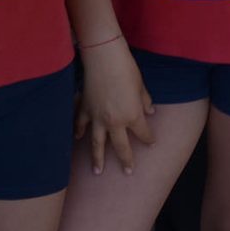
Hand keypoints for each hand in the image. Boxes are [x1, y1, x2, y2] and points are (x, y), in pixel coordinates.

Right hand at [75, 43, 151, 167]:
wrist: (104, 58)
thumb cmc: (127, 69)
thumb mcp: (141, 86)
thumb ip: (145, 101)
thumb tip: (150, 110)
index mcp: (133, 116)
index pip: (143, 133)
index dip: (148, 139)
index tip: (151, 144)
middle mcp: (115, 122)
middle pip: (121, 147)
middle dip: (126, 160)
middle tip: (128, 172)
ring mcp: (97, 118)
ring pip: (98, 144)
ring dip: (98, 159)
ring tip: (97, 171)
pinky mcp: (85, 109)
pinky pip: (80, 125)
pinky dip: (78, 132)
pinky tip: (77, 139)